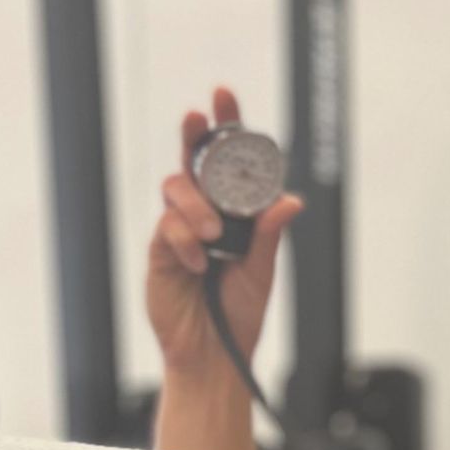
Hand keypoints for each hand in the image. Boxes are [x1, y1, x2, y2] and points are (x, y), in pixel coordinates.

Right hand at [145, 87, 303, 377]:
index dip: (226, 129)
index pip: (230, 164)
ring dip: (195, 204)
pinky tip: (195, 264)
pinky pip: (167, 227)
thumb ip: (269, 234)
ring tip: (212, 235)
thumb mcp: (262, 270)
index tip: (224, 95)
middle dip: (195, 135)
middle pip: (193, 162)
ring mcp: (179, 229)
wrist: (214, 354)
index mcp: (234, 214)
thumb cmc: (239, 312)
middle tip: (197, 115)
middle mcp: (204, 214)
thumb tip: (290, 200)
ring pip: (176, 188)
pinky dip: (184, 241)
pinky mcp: (160, 249)